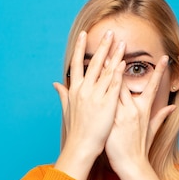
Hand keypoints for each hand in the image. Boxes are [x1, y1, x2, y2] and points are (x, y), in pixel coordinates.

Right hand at [53, 30, 125, 179]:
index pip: (76, 64)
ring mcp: (95, 97)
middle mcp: (84, 90)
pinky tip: (123, 63)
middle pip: (93, 63)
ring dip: (114, 55)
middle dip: (101, 46)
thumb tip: (56, 84)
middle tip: (108, 32)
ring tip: (121, 42)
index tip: (83, 35)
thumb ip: (63, 94)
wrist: (81, 147)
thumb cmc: (75, 130)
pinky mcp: (107, 105)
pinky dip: (118, 74)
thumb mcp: (67, 110)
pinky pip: (114, 86)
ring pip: (106, 71)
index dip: (80, 48)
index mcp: (74, 90)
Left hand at [105, 55, 175, 177]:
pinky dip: (96, 91)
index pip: (152, 86)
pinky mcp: (109, 121)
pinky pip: (101, 102)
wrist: (131, 164)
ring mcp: (120, 114)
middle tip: (117, 46)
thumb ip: (161, 117)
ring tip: (101, 55)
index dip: (160, 72)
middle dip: (120, 63)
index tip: (165, 58)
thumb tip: (171, 108)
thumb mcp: (152, 130)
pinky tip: (89, 81)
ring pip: (111, 88)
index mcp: (144, 110)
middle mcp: (132, 109)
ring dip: (105, 72)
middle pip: (124, 81)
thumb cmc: (140, 148)